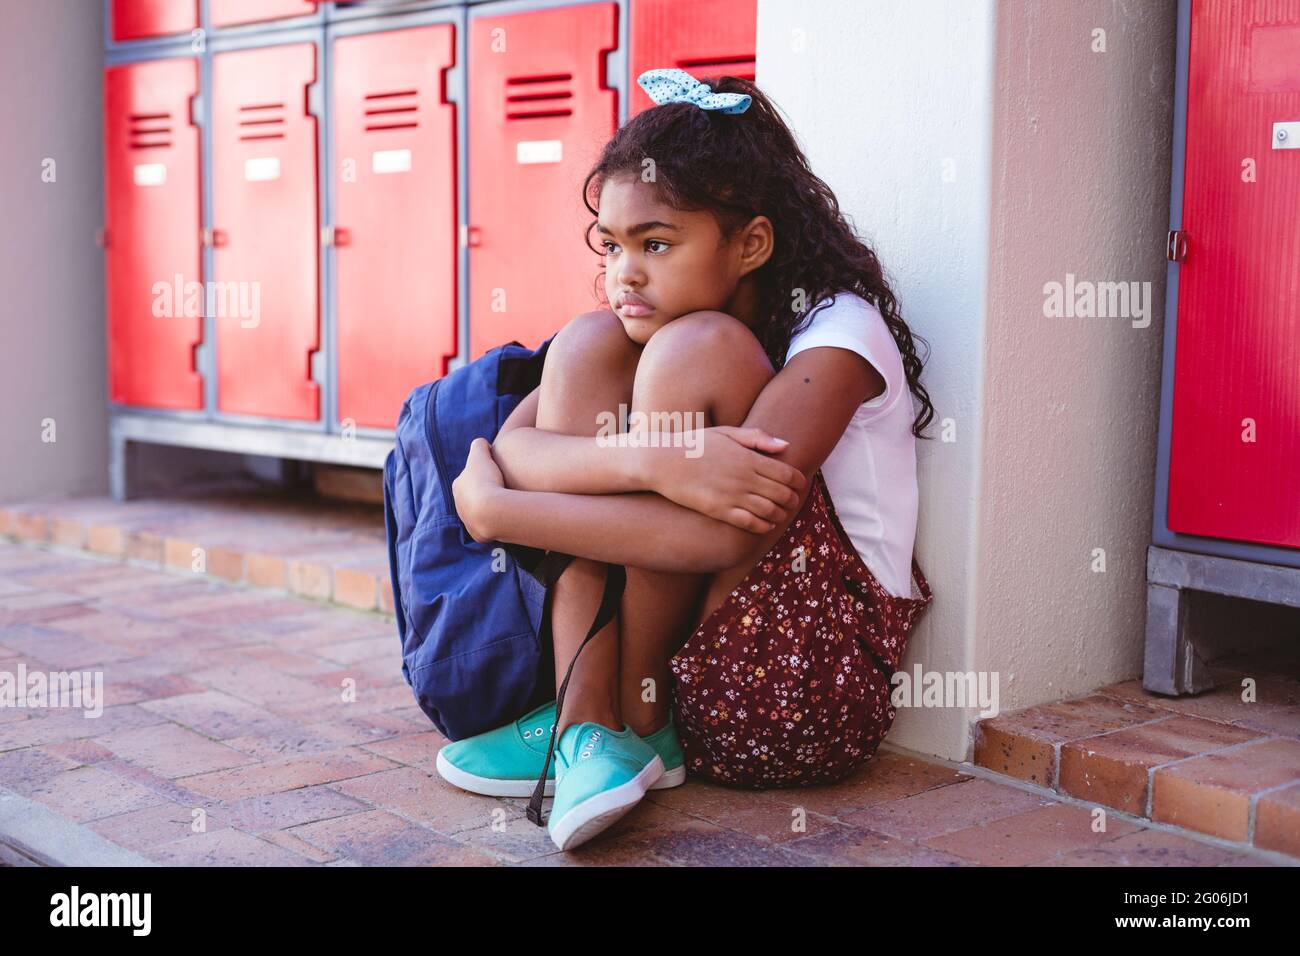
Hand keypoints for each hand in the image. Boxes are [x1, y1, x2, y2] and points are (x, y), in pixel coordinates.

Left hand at [452, 437, 504, 541]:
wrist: (492, 511)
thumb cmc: (486, 480)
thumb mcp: (481, 454)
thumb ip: (479, 445)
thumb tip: (482, 443)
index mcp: (458, 485)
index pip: (472, 476)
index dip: (485, 472)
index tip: (497, 472)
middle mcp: (459, 504)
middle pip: (474, 496)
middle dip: (486, 492)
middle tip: (503, 488)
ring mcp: (468, 521)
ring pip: (481, 512)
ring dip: (491, 508)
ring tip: (506, 503)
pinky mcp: (478, 534)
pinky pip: (488, 526)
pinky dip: (495, 520)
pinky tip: (505, 516)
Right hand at [647, 426, 806, 532]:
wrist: (663, 461)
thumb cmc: (694, 445)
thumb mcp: (725, 433)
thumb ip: (756, 438)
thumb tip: (785, 445)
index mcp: (748, 457)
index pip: (787, 473)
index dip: (799, 482)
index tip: (798, 486)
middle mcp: (744, 477)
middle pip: (783, 494)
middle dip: (792, 500)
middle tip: (791, 502)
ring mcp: (732, 495)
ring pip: (770, 511)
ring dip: (780, 514)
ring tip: (779, 514)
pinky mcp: (719, 510)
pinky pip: (751, 523)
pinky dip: (763, 526)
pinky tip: (764, 524)